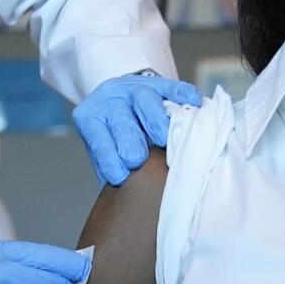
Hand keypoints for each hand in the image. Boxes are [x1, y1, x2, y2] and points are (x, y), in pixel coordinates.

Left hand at [73, 73, 202, 185]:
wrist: (116, 103)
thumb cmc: (112, 140)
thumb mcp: (104, 153)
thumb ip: (112, 170)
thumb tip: (128, 200)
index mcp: (91, 119)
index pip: (98, 138)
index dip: (107, 158)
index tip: (119, 176)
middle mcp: (110, 101)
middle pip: (120, 118)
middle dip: (129, 140)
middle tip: (138, 159)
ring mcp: (133, 88)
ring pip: (144, 99)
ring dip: (156, 119)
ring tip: (165, 138)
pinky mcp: (156, 83)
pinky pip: (170, 86)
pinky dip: (181, 93)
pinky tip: (193, 101)